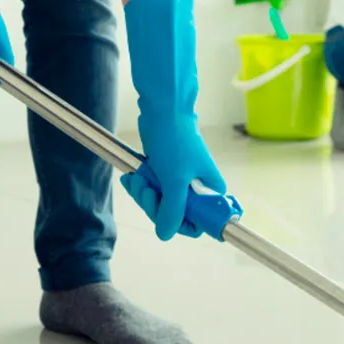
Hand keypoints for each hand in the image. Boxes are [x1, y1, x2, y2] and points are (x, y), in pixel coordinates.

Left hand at [122, 118, 225, 240]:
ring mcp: (180, 179)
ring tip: (138, 179)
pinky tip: (133, 177)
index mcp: (210, 190)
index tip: (167, 217)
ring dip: (144, 194)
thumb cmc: (175, 141)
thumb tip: (165, 234)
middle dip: (155, 205)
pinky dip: (141, 184)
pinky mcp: (166, 170)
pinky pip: (153, 188)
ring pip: (161, 202)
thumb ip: (173, 212)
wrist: (163, 109)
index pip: (201, 221)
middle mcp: (198, 187)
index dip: (182, 223)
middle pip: (176, 214)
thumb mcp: (175, 182)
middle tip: (147, 191)